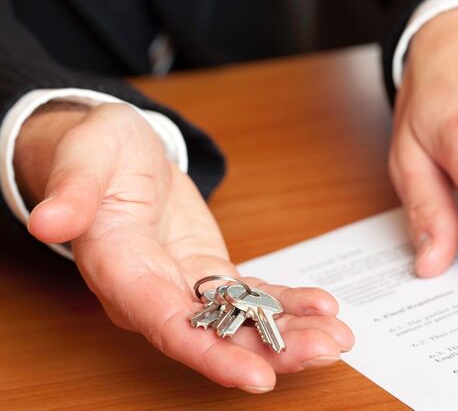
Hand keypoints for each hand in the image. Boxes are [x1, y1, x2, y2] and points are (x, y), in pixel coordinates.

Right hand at [14, 102, 353, 392]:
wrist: (115, 153)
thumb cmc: (98, 152)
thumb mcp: (83, 157)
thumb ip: (71, 192)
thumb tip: (48, 221)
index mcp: (120, 269)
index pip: (164, 324)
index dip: (210, 354)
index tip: (257, 375)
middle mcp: (153, 291)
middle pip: (212, 335)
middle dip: (272, 349)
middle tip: (326, 350)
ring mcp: (184, 286)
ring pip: (239, 322)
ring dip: (290, 333)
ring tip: (337, 335)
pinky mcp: (207, 273)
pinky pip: (250, 296)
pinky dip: (286, 304)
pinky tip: (321, 307)